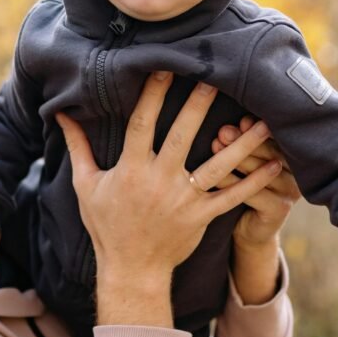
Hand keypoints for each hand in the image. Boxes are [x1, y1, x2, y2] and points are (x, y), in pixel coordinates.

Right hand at [57, 72, 281, 325]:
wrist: (131, 270)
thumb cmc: (107, 225)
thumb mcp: (86, 185)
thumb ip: (78, 146)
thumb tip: (61, 114)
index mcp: (131, 169)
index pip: (142, 123)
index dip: (153, 94)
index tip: (166, 66)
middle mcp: (159, 181)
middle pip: (183, 135)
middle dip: (201, 105)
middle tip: (218, 75)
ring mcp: (184, 199)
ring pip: (218, 165)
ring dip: (242, 143)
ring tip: (262, 118)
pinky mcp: (202, 217)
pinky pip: (233, 197)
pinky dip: (255, 182)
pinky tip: (275, 163)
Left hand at [212, 116, 299, 248]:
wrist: (249, 230)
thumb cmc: (244, 187)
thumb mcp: (246, 160)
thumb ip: (245, 142)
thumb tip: (236, 123)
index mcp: (293, 153)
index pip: (277, 136)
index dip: (256, 127)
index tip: (239, 120)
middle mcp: (298, 172)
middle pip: (271, 151)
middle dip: (244, 140)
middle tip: (223, 131)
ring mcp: (291, 191)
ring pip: (261, 171)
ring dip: (236, 158)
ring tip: (215, 145)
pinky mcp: (280, 209)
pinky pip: (253, 193)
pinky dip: (232, 183)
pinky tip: (214, 177)